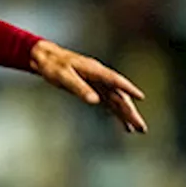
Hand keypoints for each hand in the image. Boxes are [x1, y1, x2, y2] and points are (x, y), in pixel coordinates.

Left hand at [30, 39, 147, 132]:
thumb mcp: (64, 77)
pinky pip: (108, 101)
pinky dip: (116, 112)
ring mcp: (97, 82)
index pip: (115, 80)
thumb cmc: (53, 65)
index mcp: (94, 70)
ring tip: (136, 129)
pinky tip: (123, 124)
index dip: (128, 88)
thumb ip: (79, 88)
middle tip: (141, 127)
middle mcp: (99, 76)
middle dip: (130, 111)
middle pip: (119, 95)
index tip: (141, 97)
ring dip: (126, 114)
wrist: (44, 58)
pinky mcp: (93, 88)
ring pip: (116, 100)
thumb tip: (95, 101)